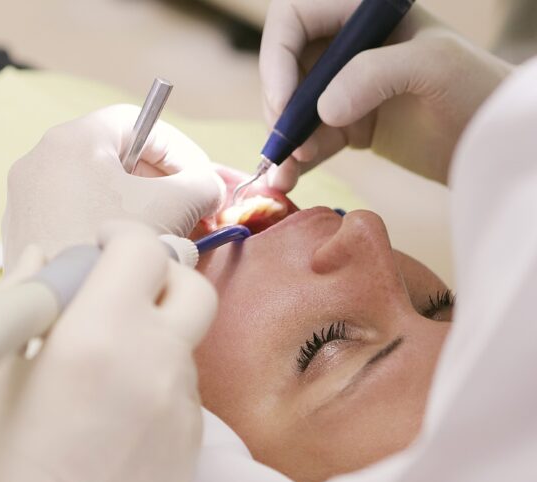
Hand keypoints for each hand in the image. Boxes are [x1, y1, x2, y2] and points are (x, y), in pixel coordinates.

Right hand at [0, 222, 216, 481]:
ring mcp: (184, 408)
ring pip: (188, 342)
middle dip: (158, 275)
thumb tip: (44, 257)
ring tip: (105, 367)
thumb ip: (24, 300)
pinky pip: (186, 392)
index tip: (96, 248)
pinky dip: (159, 381)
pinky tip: (118, 414)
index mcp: (101, 335)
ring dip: (156, 332)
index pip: (141, 250)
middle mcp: (158, 363)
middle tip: (116, 295)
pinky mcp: (193, 446)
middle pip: (192, 286)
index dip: (119, 238)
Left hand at [1, 105, 224, 269]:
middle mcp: (39, 161)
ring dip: (134, 207)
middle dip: (160, 183)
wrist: (59, 313)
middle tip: (191, 211)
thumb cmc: (112, 253)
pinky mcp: (21, 234)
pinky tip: (125, 254)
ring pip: (93, 189)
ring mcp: (24, 199)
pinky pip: (72, 216)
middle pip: (114, 156)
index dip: (180, 150)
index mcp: (73, 139)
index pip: (139, 122)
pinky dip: (103, 225)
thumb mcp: (174, 209)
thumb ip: (202, 185)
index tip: (202, 180)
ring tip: (162, 237)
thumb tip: (210, 187)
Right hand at [260, 0, 511, 190]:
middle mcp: (349, 45)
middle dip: (281, 108)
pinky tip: (288, 179)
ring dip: (284, 142)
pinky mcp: (348, 124)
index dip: (277, 57)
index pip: (295, 17)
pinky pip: (309, 139)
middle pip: (286, 69)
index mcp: (363, 11)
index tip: (284, 100)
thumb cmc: (474, 90)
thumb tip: (322, 110)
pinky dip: (296, 160)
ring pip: (294, 109)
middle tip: (288, 145)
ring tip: (285, 174)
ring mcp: (347, 86)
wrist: (491, 145)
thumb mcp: (431, 67)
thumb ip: (374, 75)